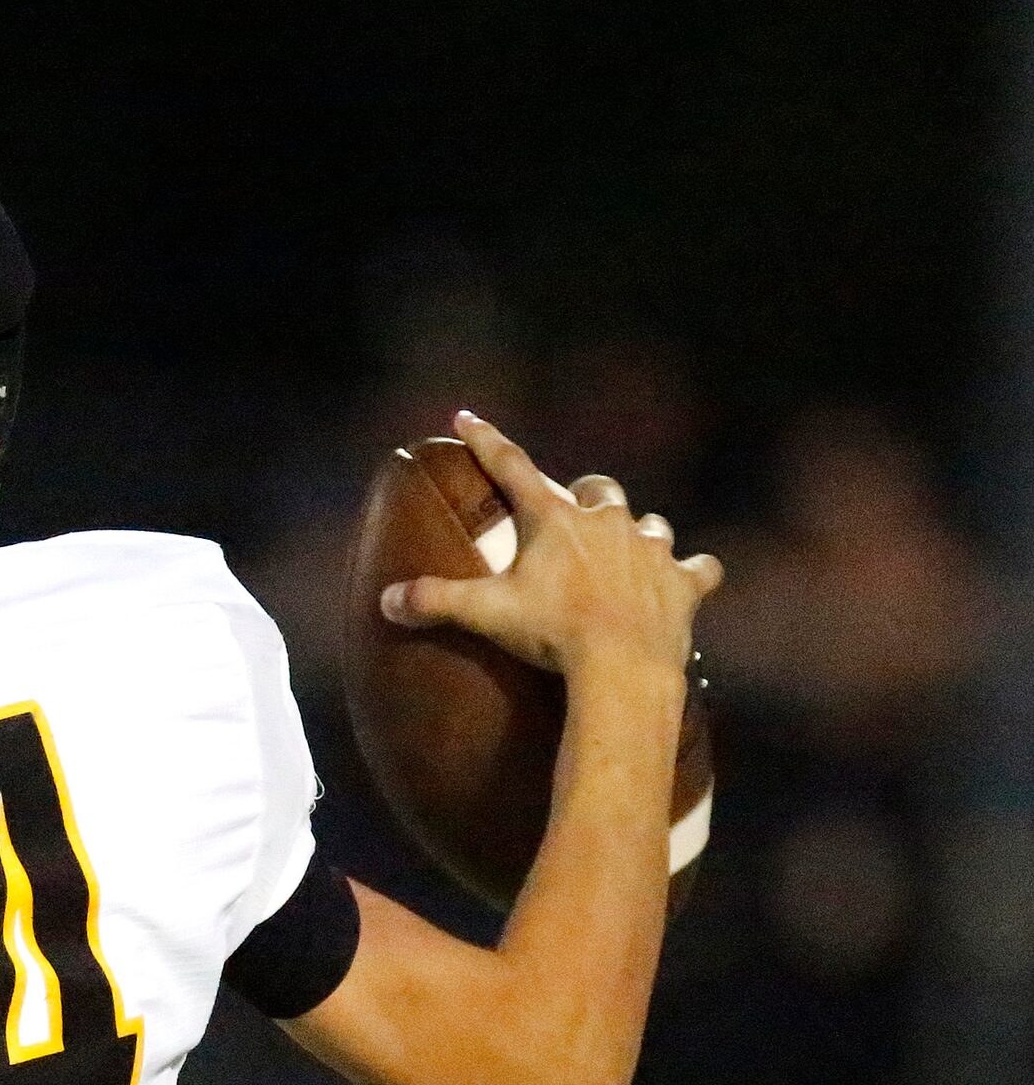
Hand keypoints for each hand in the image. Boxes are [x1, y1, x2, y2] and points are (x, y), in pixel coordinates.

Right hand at [381, 410, 723, 680]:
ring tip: (625, 553)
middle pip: (598, 490)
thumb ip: (434, 601)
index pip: (512, 467)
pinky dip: (689, 574)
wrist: (622, 665)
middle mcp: (607, 522)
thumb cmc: (552, 633)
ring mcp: (651, 549)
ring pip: (650, 523)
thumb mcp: (486, 614)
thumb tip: (386, 601)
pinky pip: (697, 568)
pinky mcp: (683, 582)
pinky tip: (686, 581)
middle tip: (572, 517)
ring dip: (636, 534)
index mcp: (555, 520)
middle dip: (585, 498)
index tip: (467, 418)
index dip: (486, 441)